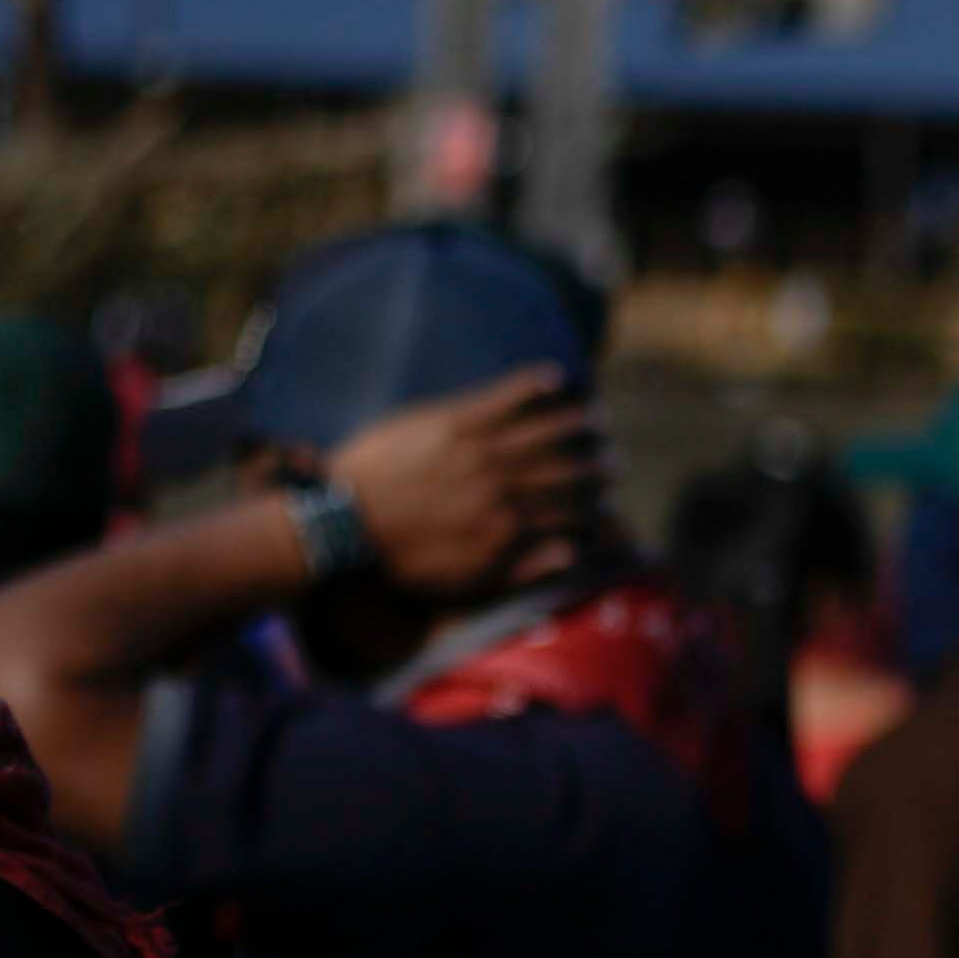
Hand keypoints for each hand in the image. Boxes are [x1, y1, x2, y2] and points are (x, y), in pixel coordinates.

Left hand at [318, 365, 594, 596]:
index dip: (594, 509)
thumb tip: (573, 553)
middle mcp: (503, 486)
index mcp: (508, 526)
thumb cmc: (403, 561)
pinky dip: (529, 386)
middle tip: (614, 460)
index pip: (567, 514)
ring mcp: (478, 450)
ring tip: (595, 419)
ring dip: (573, 425)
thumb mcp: (467, 580)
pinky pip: (500, 398)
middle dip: (592, 466)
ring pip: (541, 432)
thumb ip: (523, 567)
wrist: (344, 525)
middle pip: (562, 471)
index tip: (610, 504)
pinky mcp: (451, 421)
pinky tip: (553, 377)